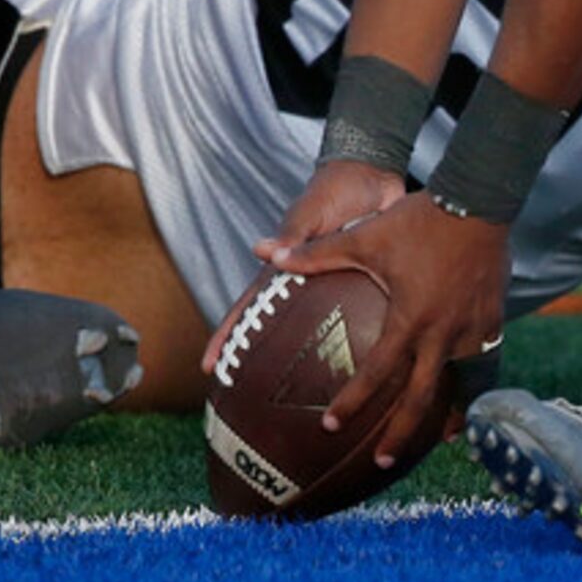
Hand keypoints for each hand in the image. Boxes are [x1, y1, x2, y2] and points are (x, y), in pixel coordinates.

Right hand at [201, 159, 408, 376]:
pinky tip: (368, 378)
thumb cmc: (334, 190)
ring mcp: (330, 289)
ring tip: (307, 403)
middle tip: (246, 397)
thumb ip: (293, 236)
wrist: (373, 177)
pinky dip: (357, 349)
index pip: (250, 307)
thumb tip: (261, 252)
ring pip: (313, 334)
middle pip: (275, 330)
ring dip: (306, 363)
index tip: (209, 366)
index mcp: (284, 267)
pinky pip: (355, 324)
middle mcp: (304, 284)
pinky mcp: (362, 288)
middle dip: (257, 361)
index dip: (229, 335)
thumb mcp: (312, 213)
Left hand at [272, 191, 510, 468]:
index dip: (352, 402)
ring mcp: (474, 331)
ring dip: (443, 413)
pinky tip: (463, 393)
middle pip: (422, 400)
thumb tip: (269, 255)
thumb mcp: (364, 237)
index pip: (376, 373)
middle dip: (401, 436)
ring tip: (433, 437)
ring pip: (458, 385)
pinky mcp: (494, 321)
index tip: (330, 426)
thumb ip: (318, 253)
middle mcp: (443, 335)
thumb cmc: (417, 220)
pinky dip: (471, 382)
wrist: (478, 201)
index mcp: (409, 320)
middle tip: (382, 462)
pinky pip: (482, 362)